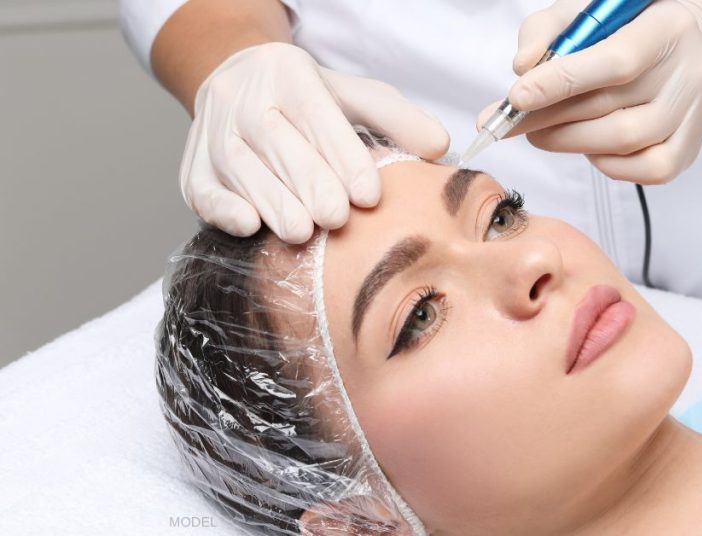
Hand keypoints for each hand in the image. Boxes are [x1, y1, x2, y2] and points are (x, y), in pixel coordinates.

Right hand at [182, 42, 449, 242]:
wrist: (236, 80)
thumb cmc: (306, 99)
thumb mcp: (354, 96)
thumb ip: (396, 119)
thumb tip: (439, 146)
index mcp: (289, 75)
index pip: (317, 116)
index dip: (343, 157)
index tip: (369, 194)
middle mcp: (245, 99)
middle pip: (276, 142)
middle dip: (308, 183)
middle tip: (337, 218)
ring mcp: (214, 133)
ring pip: (240, 168)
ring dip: (271, 202)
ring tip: (302, 232)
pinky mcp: (193, 166)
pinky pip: (201, 189)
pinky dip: (222, 209)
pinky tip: (248, 225)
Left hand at [479, 0, 701, 183]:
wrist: (690, 47)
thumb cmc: (627, 29)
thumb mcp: (587, 12)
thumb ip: (547, 32)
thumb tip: (523, 68)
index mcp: (667, 28)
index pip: (615, 61)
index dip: (562, 82)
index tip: (516, 98)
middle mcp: (691, 70)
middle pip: (612, 107)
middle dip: (549, 119)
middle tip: (510, 125)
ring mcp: (696, 112)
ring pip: (625, 141)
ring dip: (571, 143)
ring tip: (543, 134)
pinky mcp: (691, 147)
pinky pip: (646, 170)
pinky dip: (607, 164)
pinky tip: (587, 148)